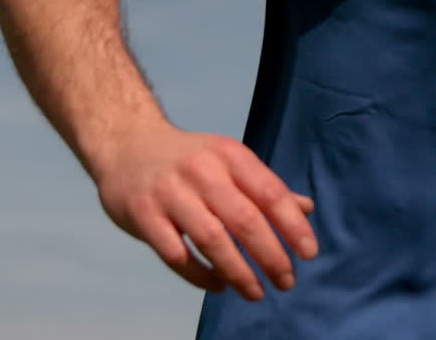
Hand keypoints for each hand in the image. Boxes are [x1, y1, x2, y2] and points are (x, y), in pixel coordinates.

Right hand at [93, 122, 317, 300]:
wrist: (127, 143)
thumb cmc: (189, 158)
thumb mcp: (229, 160)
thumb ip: (265, 187)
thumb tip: (306, 210)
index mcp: (230, 156)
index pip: (270, 192)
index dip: (292, 225)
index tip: (309, 253)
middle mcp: (203, 171)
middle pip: (244, 219)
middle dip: (270, 255)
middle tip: (286, 281)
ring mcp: (170, 193)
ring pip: (211, 239)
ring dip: (238, 271)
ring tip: (256, 292)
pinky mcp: (143, 215)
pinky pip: (175, 254)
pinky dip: (199, 275)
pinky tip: (218, 286)